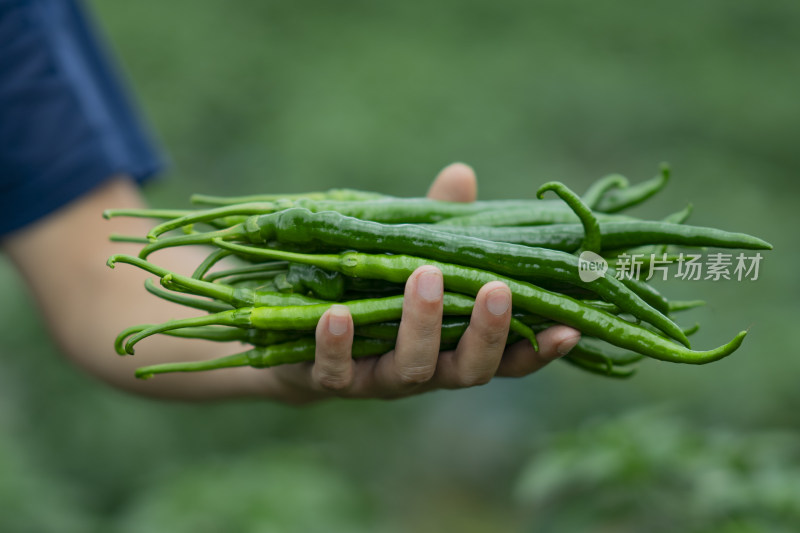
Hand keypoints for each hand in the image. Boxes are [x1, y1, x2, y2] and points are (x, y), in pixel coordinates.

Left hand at [268, 163, 580, 401]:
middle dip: (487, 334)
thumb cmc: (370, 289)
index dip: (540, 349)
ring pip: (412, 369)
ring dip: (422, 326)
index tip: (571, 329)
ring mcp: (380, 380)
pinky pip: (337, 372)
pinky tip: (336, 314)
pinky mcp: (331, 380)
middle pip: (469, 370)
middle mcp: (426, 370)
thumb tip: (460, 174)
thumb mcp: (407, 255)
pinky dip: (338, 345)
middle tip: (496, 290)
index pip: (507, 357)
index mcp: (454, 345)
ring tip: (424, 276)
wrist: (295, 335)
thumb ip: (437, 227)